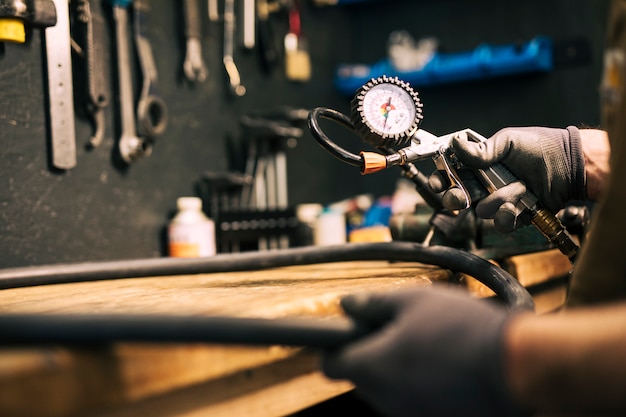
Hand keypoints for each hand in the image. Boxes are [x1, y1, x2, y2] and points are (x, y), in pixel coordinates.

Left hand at [322, 287, 527, 416]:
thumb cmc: (463, 330)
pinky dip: (419, 385)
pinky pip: (413, 402)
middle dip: (370, 354)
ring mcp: (409, 415)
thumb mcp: (414, 300)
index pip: (330, 364)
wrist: (516, 367)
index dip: (334, 346)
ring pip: (387, 390)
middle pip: (360, 377)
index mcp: (371, 367)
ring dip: (396, 370)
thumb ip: (373, 303)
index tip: (348, 332)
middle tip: (396, 330)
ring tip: (427, 344)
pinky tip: (443, 364)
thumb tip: (346, 304)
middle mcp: (384, 399)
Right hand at [429, 126, 584, 231]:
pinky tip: (521, 204)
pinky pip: (502, 223)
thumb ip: (480, 150)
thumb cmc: (540, 147)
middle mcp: (485, 185)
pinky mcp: (514, 215)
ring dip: (498, 201)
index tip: (438, 183)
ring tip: (518, 188)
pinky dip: (510, 215)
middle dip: (456, 199)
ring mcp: (499, 201)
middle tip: (463, 196)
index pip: (450, 175)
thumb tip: (454, 143)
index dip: (440, 181)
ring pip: (482, 211)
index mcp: (479, 166)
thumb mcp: (507, 142)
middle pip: (457, 198)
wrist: (568, 165)